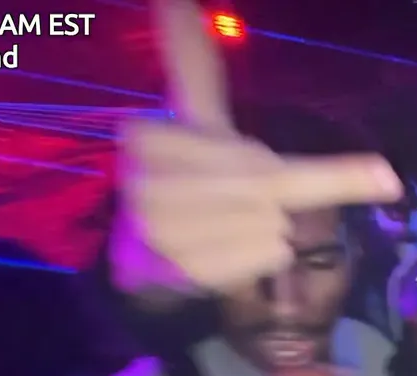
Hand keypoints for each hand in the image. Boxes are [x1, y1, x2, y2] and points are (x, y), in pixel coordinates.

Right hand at [118, 0, 401, 292]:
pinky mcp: (180, 276)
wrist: (148, 261)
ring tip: (225, 226)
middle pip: (267, 185)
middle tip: (244, 202)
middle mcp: (144, 184)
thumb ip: (191, 60)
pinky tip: (226, 250)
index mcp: (145, 137)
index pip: (251, 151)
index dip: (259, 158)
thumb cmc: (187, 179)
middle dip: (273, 192)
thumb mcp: (194, 117)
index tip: (248, 166)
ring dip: (269, 226)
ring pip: (272, 222)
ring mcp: (160, 235)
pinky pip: (266, 255)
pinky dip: (265, 254)